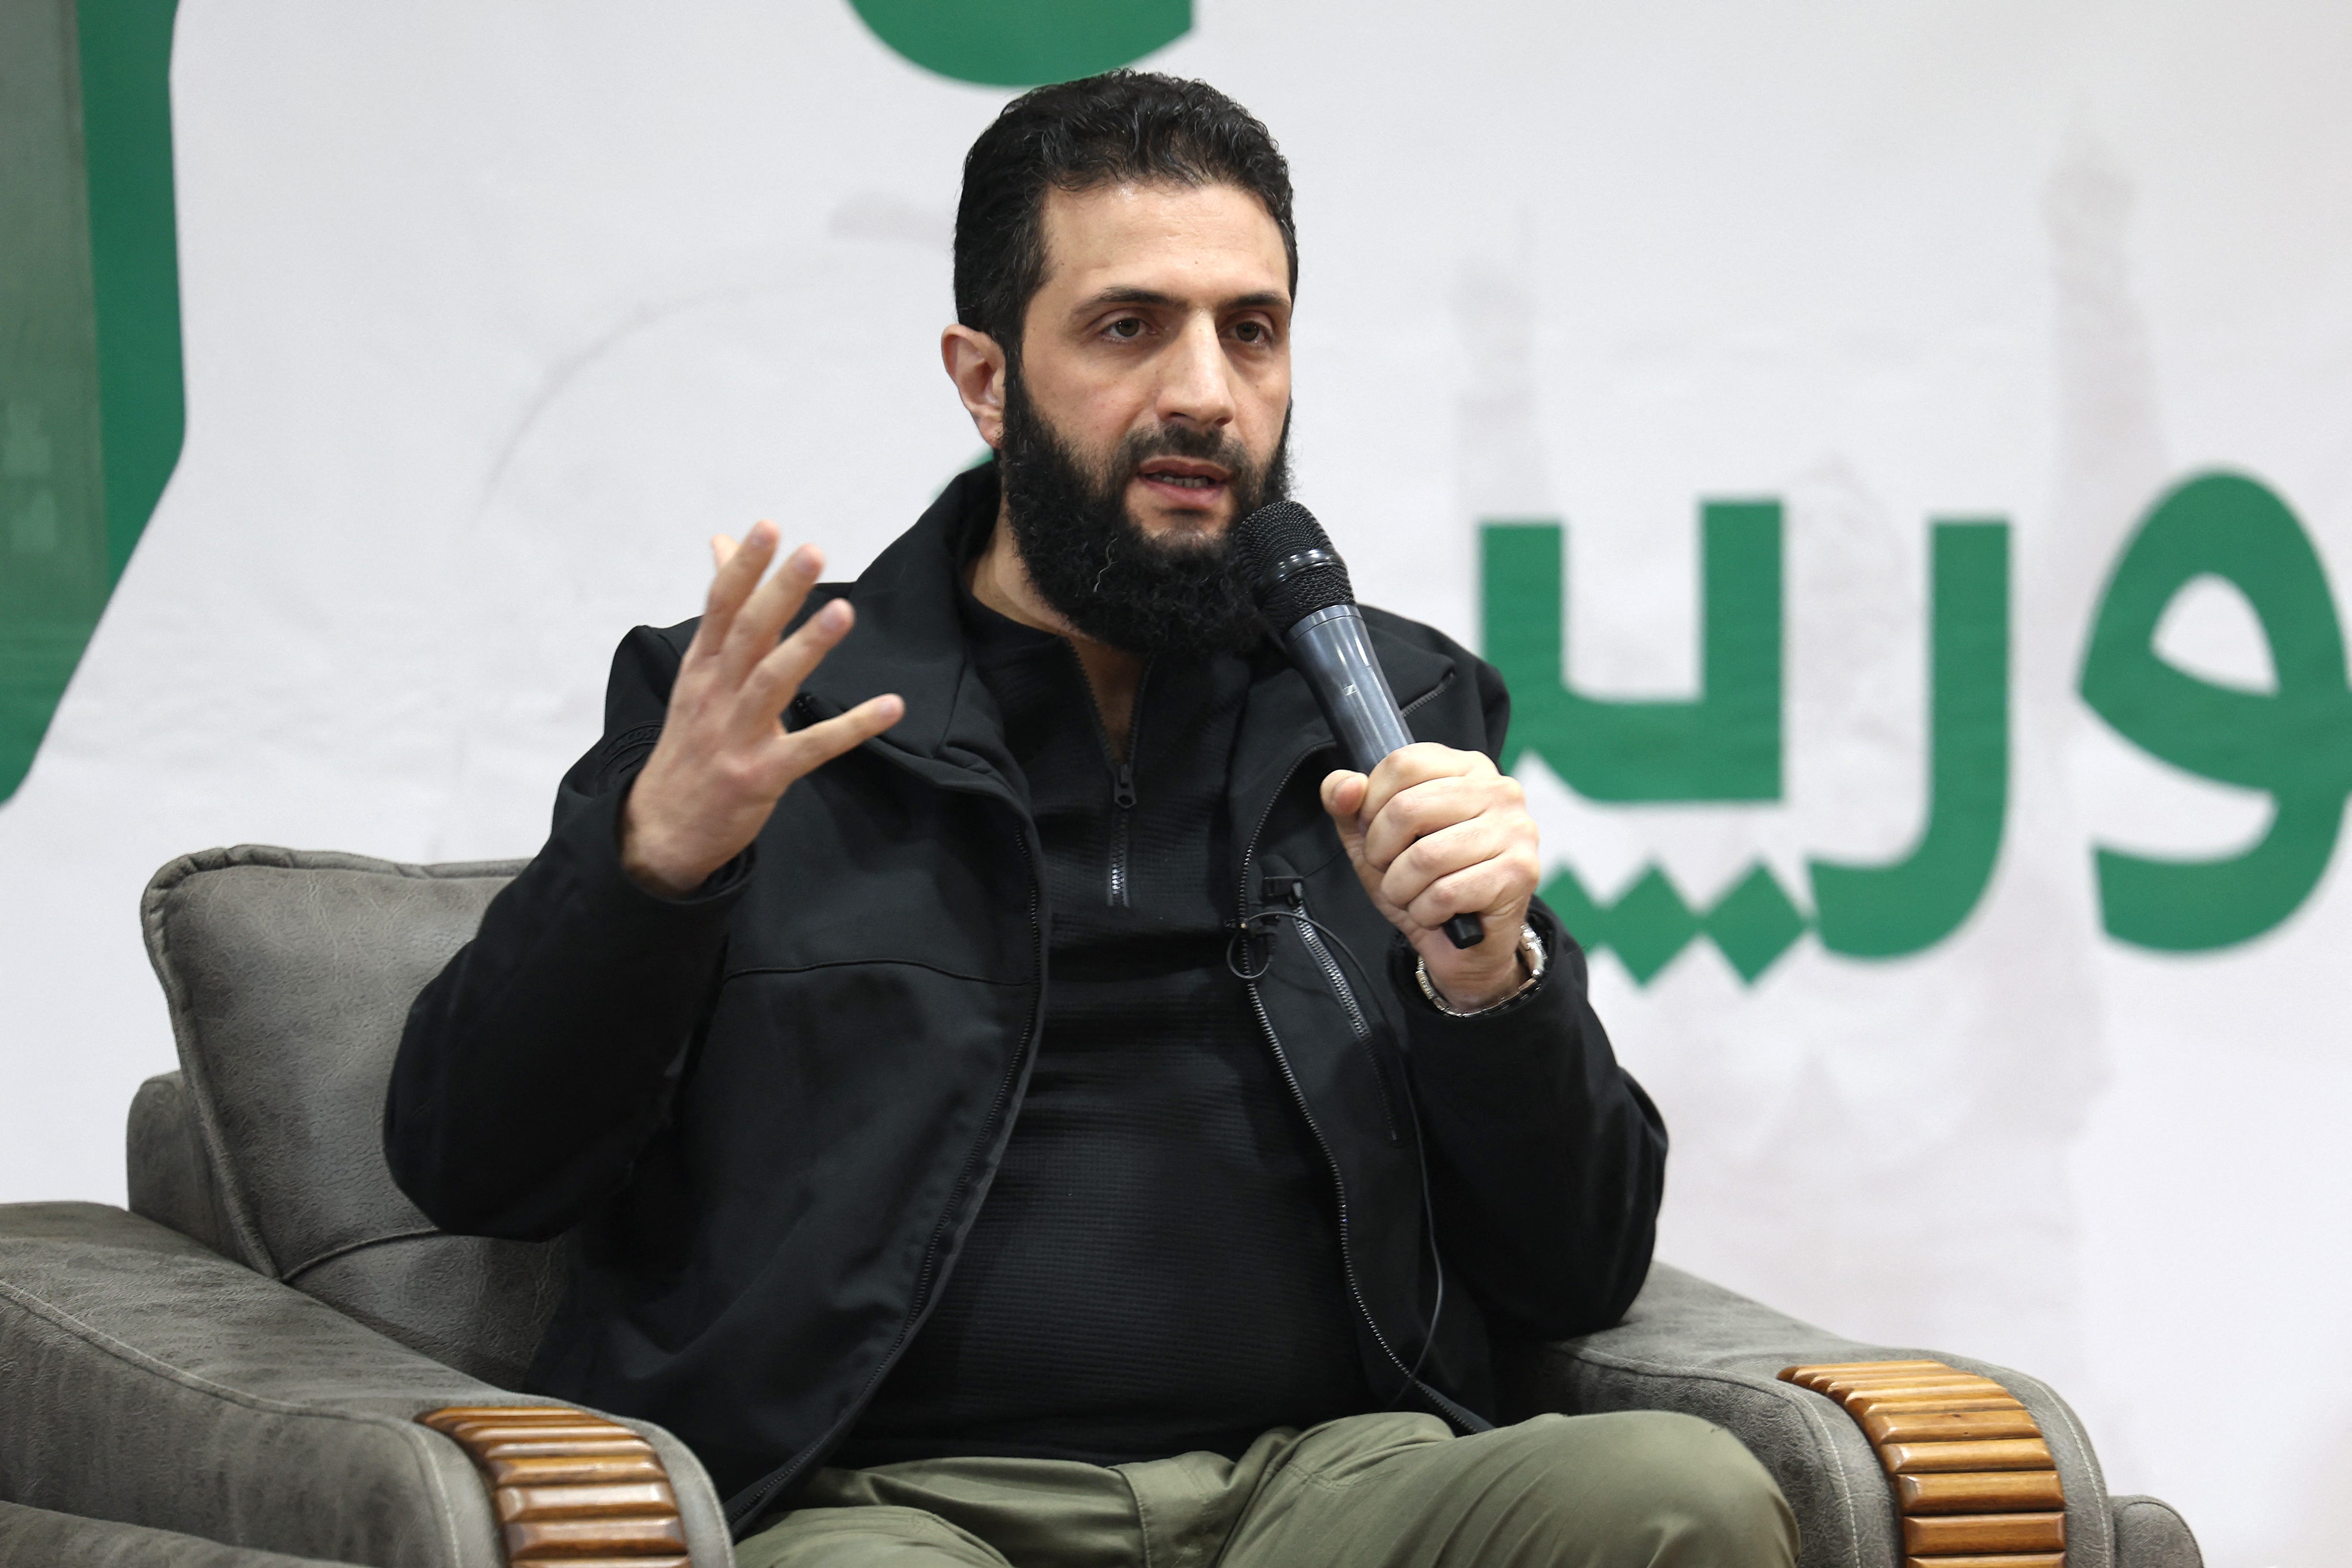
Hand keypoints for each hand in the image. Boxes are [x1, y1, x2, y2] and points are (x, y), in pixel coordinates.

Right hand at [620, 524, 903, 896]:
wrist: (662, 829)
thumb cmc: (692, 741)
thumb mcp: (697, 674)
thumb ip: (722, 611)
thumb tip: (722, 544)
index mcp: (702, 666)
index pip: (721, 607)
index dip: (743, 567)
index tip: (769, 527)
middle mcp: (715, 694)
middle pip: (748, 634)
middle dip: (779, 592)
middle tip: (812, 552)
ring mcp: (735, 736)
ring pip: (772, 682)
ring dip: (808, 647)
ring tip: (843, 612)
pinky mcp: (761, 775)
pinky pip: (812, 748)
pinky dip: (851, 727)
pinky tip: (890, 707)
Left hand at [1320, 745, 1541, 1010]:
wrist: (1465, 945)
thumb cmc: (1422, 881)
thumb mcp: (1372, 837)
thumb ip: (1347, 803)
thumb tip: (1347, 786)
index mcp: (1466, 767)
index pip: (1402, 763)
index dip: (1372, 805)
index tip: (1378, 832)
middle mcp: (1498, 789)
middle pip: (1408, 808)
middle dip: (1382, 852)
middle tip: (1393, 870)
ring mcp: (1515, 829)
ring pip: (1425, 857)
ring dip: (1402, 888)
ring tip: (1413, 894)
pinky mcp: (1520, 872)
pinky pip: (1446, 893)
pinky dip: (1425, 911)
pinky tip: (1438, 912)